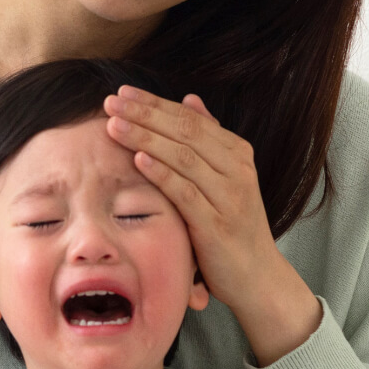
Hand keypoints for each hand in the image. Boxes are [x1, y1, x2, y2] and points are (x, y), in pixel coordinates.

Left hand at [103, 88, 320, 365]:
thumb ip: (207, 140)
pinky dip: (162, 173)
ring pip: (183, 157)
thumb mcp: (223, 178)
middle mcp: (237, 169)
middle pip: (185, 132)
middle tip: (111, 102)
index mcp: (236, 153)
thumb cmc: (231, 225)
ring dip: (146, 138)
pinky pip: (186, 193)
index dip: (155, 103)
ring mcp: (229, 196)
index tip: (122, 93)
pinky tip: (138, 159)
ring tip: (115, 124)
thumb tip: (189, 99)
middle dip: (145, 114)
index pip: (190, 118)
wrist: (258, 275)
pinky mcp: (217, 225)